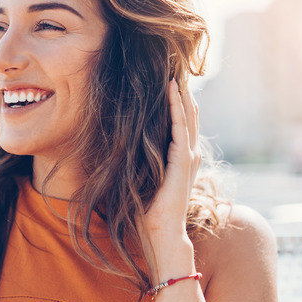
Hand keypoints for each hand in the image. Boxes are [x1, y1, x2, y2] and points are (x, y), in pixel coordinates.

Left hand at [140, 80, 200, 277]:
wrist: (161, 231)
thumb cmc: (148, 212)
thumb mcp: (141, 181)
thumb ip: (136, 165)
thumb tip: (113, 153)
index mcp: (179, 160)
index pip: (181, 125)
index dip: (178, 104)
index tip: (170, 83)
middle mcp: (188, 156)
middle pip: (188, 116)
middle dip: (184, 94)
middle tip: (179, 70)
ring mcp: (188, 157)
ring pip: (187, 117)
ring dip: (182, 95)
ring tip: (178, 74)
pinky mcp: (183, 160)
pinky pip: (180, 127)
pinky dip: (177, 108)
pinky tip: (174, 91)